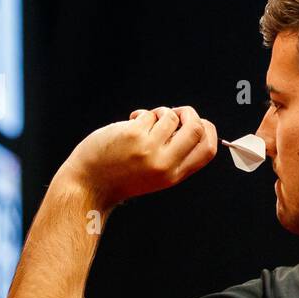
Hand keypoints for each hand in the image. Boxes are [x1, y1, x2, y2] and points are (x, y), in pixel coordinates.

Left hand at [57, 105, 217, 208]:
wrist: (89, 185)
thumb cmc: (121, 177)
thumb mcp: (156, 175)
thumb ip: (174, 156)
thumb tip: (190, 124)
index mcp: (174, 175)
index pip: (207, 149)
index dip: (208, 131)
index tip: (198, 123)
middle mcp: (164, 163)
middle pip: (196, 128)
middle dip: (189, 113)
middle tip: (176, 114)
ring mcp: (148, 148)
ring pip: (170, 116)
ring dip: (160, 112)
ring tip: (146, 121)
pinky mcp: (133, 135)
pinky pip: (148, 114)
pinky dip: (142, 114)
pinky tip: (131, 122)